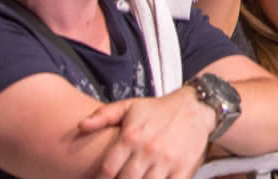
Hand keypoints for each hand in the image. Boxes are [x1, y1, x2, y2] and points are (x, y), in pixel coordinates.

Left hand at [75, 87, 215, 178]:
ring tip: (137, 177)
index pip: (107, 171)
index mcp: (131, 137)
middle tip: (121, 178)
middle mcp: (147, 150)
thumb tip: (80, 126)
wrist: (196, 107)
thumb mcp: (130, 106)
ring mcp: (166, 161)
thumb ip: (103, 116)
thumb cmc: (158, 109)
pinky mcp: (183, 169)